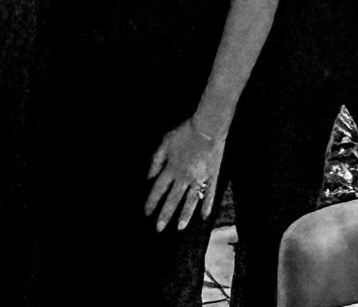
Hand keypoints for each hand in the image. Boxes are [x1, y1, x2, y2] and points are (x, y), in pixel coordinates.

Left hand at [144, 117, 224, 232]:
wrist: (207, 128)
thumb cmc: (185, 133)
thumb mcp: (165, 142)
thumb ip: (156, 160)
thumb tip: (148, 176)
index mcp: (172, 168)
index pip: (159, 189)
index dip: (152, 201)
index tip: (146, 213)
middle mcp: (184, 177)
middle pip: (173, 199)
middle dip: (165, 214)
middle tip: (159, 228)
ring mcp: (199, 179)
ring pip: (190, 201)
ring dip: (184, 215)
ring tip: (179, 228)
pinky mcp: (212, 177)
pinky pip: (209, 194)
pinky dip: (206, 206)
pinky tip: (204, 216)